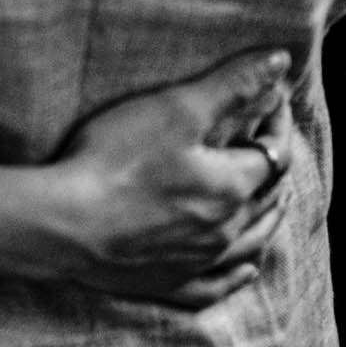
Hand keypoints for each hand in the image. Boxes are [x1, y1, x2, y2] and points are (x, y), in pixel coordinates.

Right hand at [38, 47, 294, 307]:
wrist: (65, 226)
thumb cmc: (116, 161)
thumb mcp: (175, 109)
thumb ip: (232, 86)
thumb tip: (280, 62)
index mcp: (231, 186)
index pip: (273, 151)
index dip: (277, 122)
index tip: (275, 99)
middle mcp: (225, 228)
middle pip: (266, 197)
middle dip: (274, 166)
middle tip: (272, 141)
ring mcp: (199, 261)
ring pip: (251, 242)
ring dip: (268, 218)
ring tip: (276, 202)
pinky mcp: (169, 283)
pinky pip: (218, 284)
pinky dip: (239, 274)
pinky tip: (248, 268)